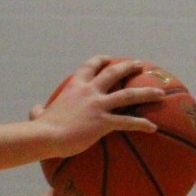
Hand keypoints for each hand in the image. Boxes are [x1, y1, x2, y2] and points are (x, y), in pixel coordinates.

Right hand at [33, 56, 164, 157]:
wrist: (44, 136)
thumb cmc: (40, 128)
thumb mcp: (38, 115)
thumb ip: (38, 110)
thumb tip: (35, 109)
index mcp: (74, 87)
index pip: (90, 67)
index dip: (101, 61)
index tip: (109, 59)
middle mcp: (89, 91)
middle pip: (114, 73)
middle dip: (129, 67)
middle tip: (141, 65)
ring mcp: (98, 105)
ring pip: (128, 95)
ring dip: (147, 92)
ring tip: (160, 93)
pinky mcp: (103, 121)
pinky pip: (128, 122)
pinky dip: (142, 124)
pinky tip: (153, 127)